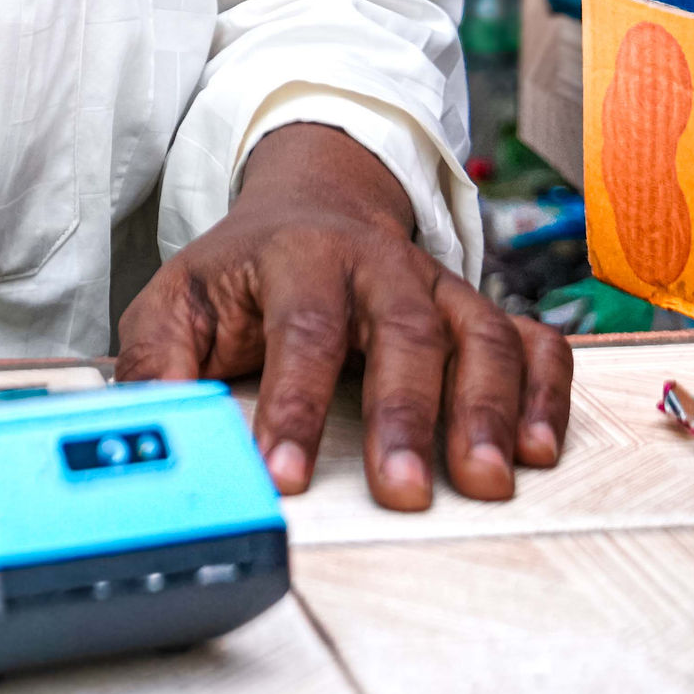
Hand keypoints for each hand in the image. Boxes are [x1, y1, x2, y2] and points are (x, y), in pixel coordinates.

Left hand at [115, 122, 569, 511]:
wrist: (312, 201)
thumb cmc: (244, 271)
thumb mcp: (179, 298)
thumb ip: (158, 359)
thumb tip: (147, 422)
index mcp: (300, 256)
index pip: (301, 329)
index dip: (295, 404)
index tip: (284, 476)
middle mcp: (380, 264)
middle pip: (404, 331)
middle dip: (406, 415)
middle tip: (403, 491)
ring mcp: (440, 285)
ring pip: (480, 335)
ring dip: (488, 409)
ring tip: (487, 481)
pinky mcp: (481, 309)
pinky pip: (533, 341)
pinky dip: (546, 392)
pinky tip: (541, 450)